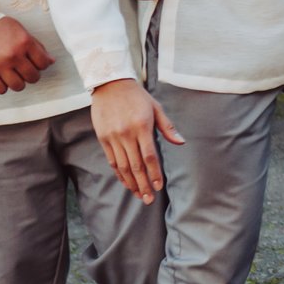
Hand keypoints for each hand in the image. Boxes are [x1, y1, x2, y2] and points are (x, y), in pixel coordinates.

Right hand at [0, 16, 53, 94]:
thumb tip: (51, 61)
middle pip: (33, 77)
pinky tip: (1, 78)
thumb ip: (37, 46)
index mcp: (24, 42)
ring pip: (18, 86)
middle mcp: (13, 55)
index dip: (42, 65)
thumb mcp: (21, 31)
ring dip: (18, 83)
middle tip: (24, 70)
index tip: (35, 63)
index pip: (44, 64)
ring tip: (13, 75)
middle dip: (31, 75)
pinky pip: (1, 90)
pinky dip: (3, 87)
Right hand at [90, 77, 183, 205]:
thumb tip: (181, 143)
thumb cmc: (137, 96)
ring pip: (123, 166)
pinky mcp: (103, 138)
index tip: (159, 186)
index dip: (154, 173)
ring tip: (138, 195)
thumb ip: (168, 127)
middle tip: (149, 199)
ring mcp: (113, 137)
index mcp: (142, 127)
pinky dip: (119, 173)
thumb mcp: (156, 108)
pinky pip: (112, 160)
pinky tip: (126, 182)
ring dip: (131, 183)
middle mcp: (126, 134)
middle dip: (143, 184)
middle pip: (136, 166)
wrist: (110, 84)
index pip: (150, 157)